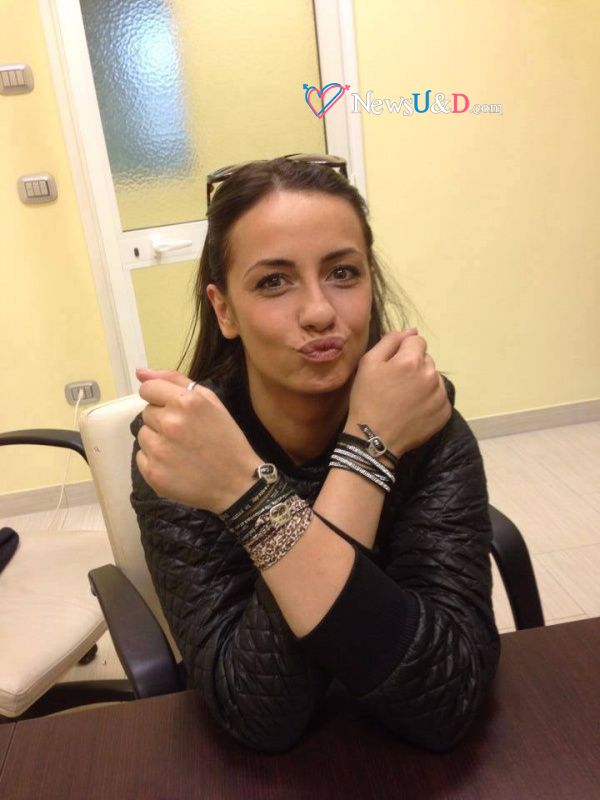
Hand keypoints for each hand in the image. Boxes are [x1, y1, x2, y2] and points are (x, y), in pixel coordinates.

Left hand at [135, 368, 260, 512]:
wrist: (238, 483)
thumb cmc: (226, 440)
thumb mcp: (211, 401)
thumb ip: (174, 381)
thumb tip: (141, 372)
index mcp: (185, 402)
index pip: (148, 389)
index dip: (160, 398)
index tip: (173, 409)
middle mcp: (169, 423)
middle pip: (147, 413)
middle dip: (162, 420)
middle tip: (186, 434)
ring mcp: (159, 450)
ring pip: (143, 435)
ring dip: (157, 440)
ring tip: (181, 450)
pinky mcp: (153, 473)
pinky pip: (141, 457)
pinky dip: (155, 460)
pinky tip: (176, 464)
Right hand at [346, 329, 451, 456]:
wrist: (374, 438)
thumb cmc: (367, 399)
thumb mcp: (368, 363)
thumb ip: (390, 341)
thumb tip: (412, 330)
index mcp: (412, 360)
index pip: (416, 341)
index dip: (402, 351)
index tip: (392, 367)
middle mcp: (431, 374)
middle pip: (426, 359)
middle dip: (414, 366)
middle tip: (396, 385)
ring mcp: (440, 394)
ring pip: (434, 377)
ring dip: (423, 382)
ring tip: (405, 399)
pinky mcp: (445, 411)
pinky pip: (439, 396)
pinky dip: (429, 399)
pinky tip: (413, 409)